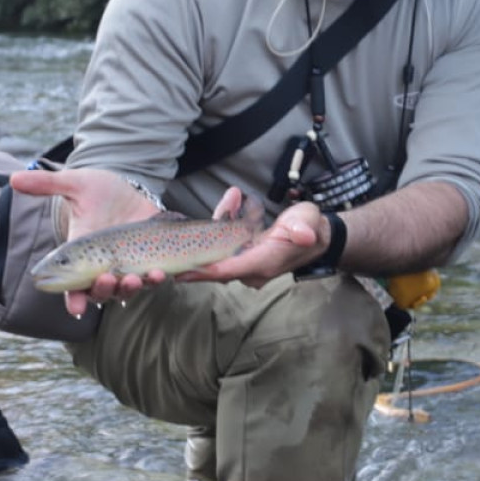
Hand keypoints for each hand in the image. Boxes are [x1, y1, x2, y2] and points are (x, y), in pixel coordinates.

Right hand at [7, 167, 167, 316]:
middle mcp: (102, 267)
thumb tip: (14, 179)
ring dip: (130, 289)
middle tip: (107, 278)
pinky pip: (152, 279)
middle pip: (100, 293)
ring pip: (126, 290)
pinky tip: (159, 273)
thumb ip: (47, 184)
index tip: (77, 308)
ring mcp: (127, 267)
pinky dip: (155, 280)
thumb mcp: (75, 184)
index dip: (73, 300)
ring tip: (135, 278)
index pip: (73, 287)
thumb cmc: (99, 190)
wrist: (132, 190)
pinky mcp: (149, 262)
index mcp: (81, 255)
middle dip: (103, 291)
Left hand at [179, 196, 325, 287]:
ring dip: (202, 240)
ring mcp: (248, 265)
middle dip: (191, 262)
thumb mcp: (309, 222)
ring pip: (217, 256)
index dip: (202, 272)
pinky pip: (224, 248)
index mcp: (263, 262)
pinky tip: (218, 208)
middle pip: (215, 269)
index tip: (178, 271)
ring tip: (181, 228)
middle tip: (162, 258)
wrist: (318, 236)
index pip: (226, 270)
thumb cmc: (311, 227)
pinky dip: (216, 229)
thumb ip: (303, 228)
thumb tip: (303, 234)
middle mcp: (253, 269)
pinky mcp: (245, 257)